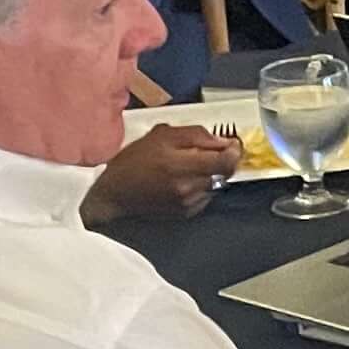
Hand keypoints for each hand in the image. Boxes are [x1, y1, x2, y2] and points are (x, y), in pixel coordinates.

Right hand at [81, 123, 238, 224]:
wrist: (114, 193)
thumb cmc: (133, 161)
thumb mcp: (162, 136)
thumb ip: (196, 135)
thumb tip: (221, 141)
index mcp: (182, 165)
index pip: (226, 161)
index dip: (234, 150)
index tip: (232, 143)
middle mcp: (188, 188)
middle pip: (225, 173)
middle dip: (223, 160)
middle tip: (212, 152)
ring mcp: (188, 203)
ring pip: (217, 185)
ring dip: (212, 174)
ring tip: (191, 166)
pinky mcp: (186, 213)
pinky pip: (206, 197)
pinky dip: (202, 186)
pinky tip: (184, 180)